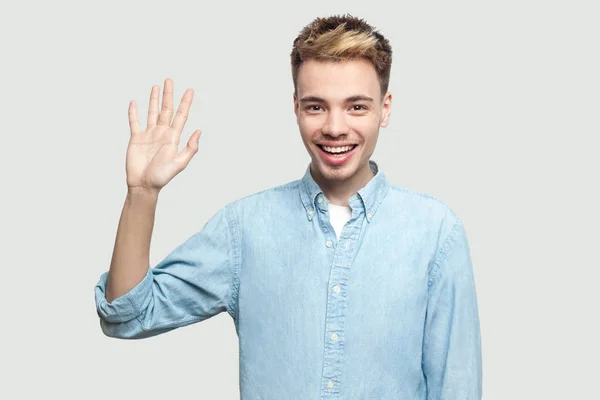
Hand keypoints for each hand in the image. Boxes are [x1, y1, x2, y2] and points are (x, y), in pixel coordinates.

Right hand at [125, 78, 200, 193]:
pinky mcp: (136, 138)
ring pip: (152, 112)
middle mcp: (162, 133)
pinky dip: (134, 112)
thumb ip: (190, 148)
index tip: (190, 90)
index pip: (181, 116)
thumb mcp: (180, 163)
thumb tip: (199, 131)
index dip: (185, 103)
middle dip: (169, 95)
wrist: (144, 185)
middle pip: (166, 109)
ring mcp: (149, 134)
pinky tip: (134, 102)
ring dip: (154, 99)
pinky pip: (135, 122)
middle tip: (170, 80)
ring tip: (156, 86)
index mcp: (173, 137)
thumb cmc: (162, 177)